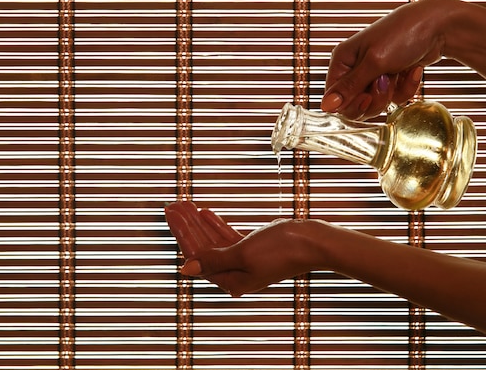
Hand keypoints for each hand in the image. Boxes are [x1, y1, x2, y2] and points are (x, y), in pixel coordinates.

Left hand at [165, 201, 328, 296]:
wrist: (314, 243)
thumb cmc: (281, 249)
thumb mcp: (243, 254)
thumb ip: (213, 260)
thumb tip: (185, 269)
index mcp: (231, 280)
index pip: (197, 257)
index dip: (182, 235)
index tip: (170, 215)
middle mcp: (236, 274)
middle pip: (203, 249)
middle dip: (187, 227)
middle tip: (172, 206)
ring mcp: (245, 261)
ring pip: (215, 242)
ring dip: (199, 223)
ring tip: (185, 205)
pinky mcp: (254, 249)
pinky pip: (229, 238)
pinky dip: (217, 225)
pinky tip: (205, 213)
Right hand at [322, 0, 454, 119]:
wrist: (439, 26)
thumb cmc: (403, 35)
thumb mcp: (374, 62)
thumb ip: (350, 87)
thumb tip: (325, 106)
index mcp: (343, 60)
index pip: (335, 98)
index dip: (351, 104)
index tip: (366, 97)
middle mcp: (355, 68)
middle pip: (355, 104)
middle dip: (374, 99)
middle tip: (386, 83)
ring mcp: (374, 74)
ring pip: (375, 104)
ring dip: (391, 94)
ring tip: (399, 72)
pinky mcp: (392, 78)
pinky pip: (394, 98)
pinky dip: (406, 87)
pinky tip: (413, 70)